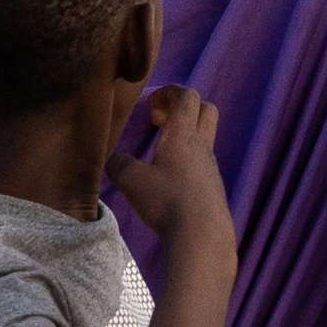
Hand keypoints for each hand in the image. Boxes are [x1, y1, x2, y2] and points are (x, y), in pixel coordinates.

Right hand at [107, 82, 230, 248]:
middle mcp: (202, 145)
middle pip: (205, 109)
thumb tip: (113, 159)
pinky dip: (188, 157)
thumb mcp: (132, 181)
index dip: (170, 92)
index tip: (151, 103)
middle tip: (159, 120)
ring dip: (185, 134)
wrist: (202, 235)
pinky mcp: (213, 186)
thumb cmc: (167, 200)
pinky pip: (203, 160)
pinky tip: (170, 177)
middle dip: (184, 107)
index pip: (187, 96)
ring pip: (205, 136)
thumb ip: (118, 164)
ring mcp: (211, 166)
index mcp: (183, 134)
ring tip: (160, 150)